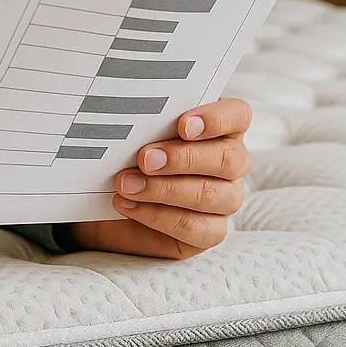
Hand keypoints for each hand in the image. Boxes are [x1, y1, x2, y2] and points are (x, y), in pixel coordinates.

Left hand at [64, 99, 252, 259]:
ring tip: (127, 184)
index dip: (216, 119)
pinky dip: (158, 215)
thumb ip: (145, 124)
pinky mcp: (210, 231)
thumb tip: (130, 115)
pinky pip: (196, 227)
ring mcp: (224, 199)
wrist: (107, 198)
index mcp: (220, 129)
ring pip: (211, 194)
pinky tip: (129, 205)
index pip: (238, 115)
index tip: (183, 125)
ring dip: (164, 188)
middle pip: (227, 159)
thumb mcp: (134, 135)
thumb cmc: (128, 156)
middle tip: (145, 158)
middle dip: (183, 158)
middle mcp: (229, 164)